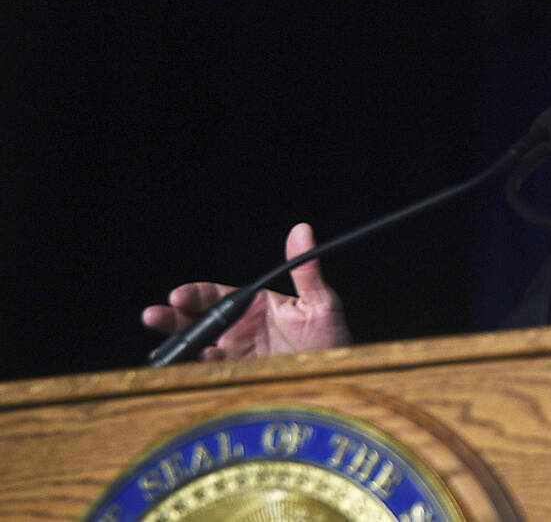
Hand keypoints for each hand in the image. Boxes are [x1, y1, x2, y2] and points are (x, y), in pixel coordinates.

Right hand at [142, 223, 351, 360]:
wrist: (337, 380)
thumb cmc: (331, 340)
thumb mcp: (321, 303)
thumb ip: (307, 270)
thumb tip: (302, 231)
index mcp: (255, 305)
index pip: (217, 295)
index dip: (195, 294)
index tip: (178, 296)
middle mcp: (241, 328)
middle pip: (199, 320)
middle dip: (173, 318)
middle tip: (154, 316)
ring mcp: (237, 355)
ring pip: (198, 347)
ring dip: (178, 346)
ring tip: (162, 351)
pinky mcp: (238, 378)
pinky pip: (211, 374)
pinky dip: (196, 371)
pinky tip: (191, 368)